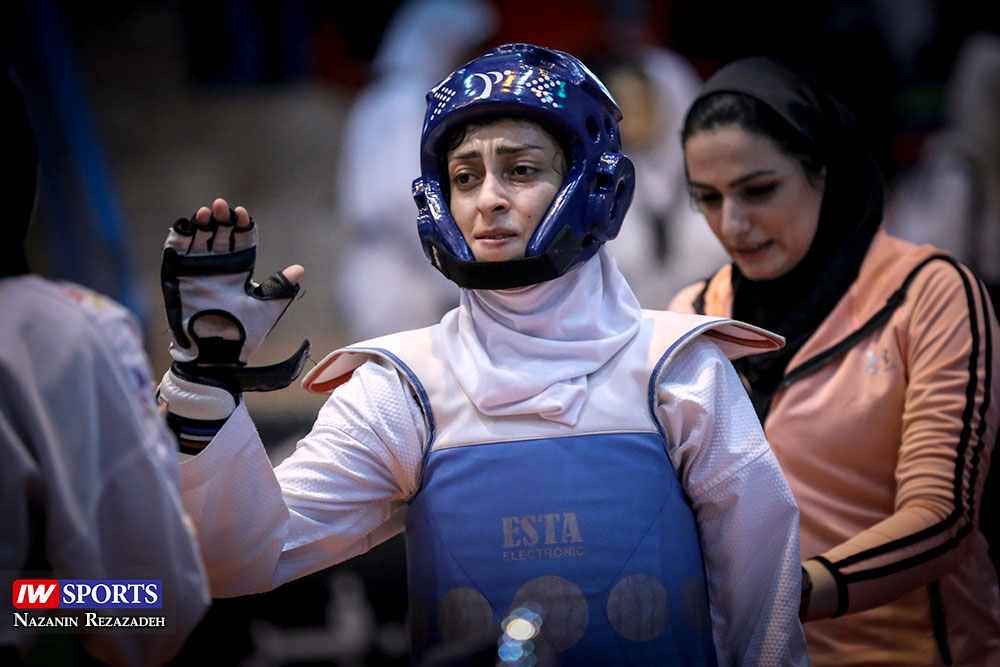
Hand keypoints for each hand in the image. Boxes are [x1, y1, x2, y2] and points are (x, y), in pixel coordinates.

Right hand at [161, 198, 309, 392]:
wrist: (216, 357)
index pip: (241, 241)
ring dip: (201, 225)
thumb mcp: (265, 310)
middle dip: (221, 220)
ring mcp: (198, 272)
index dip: (241, 226)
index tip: (243, 214)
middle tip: (222, 206)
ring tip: (206, 212)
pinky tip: (186, 225)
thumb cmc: (243, 336)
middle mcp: (219, 269)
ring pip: (199, 240)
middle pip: (219, 236)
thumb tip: (299, 269)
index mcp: (240, 272)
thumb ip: (280, 288)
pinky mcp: (178, 279)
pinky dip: (179, 238)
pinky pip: (176, 254)